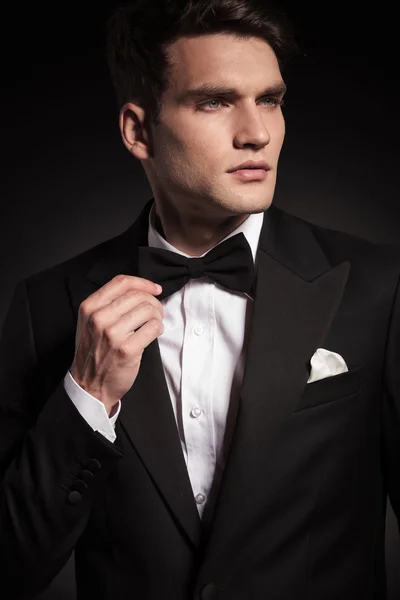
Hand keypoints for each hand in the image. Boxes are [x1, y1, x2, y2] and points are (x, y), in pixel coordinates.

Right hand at [70, 274, 163, 414]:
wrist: (89, 385)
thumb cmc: (94, 353)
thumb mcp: (90, 323)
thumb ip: (108, 304)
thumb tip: (140, 291)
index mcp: (89, 307)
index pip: (121, 282)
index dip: (143, 283)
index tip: (154, 289)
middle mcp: (99, 318)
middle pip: (137, 295)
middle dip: (153, 301)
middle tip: (157, 311)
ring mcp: (112, 334)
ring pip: (148, 310)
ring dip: (157, 316)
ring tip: (155, 323)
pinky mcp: (127, 350)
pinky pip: (153, 328)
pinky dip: (158, 328)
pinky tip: (154, 333)